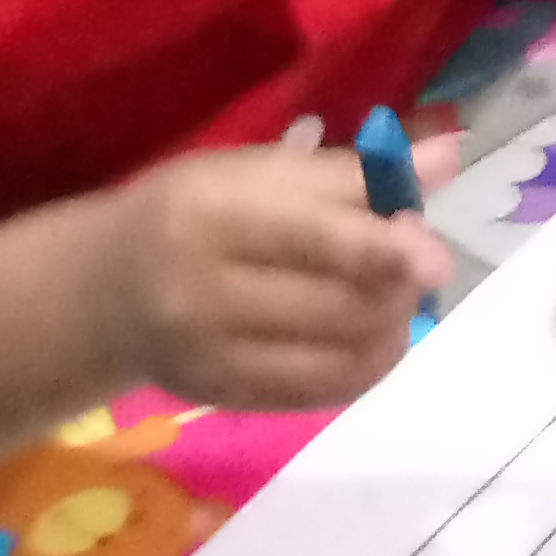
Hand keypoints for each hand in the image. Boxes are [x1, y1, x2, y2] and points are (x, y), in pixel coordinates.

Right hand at [98, 148, 449, 412]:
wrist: (103, 292)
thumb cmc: (193, 212)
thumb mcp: (256, 172)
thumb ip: (353, 172)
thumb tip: (452, 156)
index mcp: (212, 212)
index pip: (312, 237)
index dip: (383, 250)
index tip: (435, 256)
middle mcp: (204, 291)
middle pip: (336, 303)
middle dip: (397, 285)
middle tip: (422, 261)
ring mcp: (212, 355)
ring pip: (337, 354)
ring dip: (391, 326)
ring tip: (401, 296)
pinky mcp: (224, 399)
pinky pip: (320, 392)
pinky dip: (366, 365)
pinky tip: (377, 337)